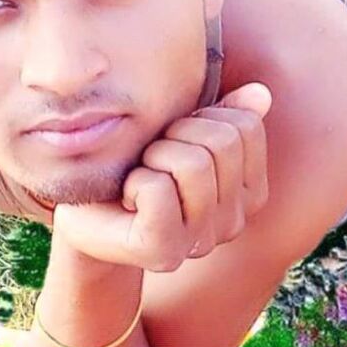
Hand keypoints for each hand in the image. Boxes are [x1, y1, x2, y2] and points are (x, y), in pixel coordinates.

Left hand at [52, 82, 271, 271]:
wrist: (86, 212)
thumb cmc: (134, 165)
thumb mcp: (180, 134)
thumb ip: (225, 117)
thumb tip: (260, 94)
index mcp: (249, 192)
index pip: (246, 127)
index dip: (202, 117)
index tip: (176, 139)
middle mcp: (234, 222)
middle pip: (223, 142)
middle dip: (176, 134)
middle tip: (152, 158)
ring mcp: (202, 242)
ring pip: (194, 164)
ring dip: (154, 157)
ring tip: (141, 177)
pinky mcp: (165, 253)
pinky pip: (157, 190)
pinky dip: (133, 182)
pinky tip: (127, 199)